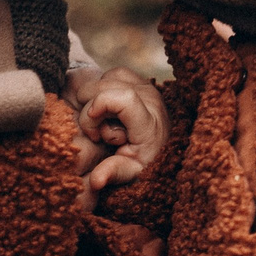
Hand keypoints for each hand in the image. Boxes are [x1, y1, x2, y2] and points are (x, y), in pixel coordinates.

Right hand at [65, 65, 167, 209]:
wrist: (164, 149)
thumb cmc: (145, 163)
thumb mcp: (131, 173)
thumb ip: (113, 173)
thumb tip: (94, 181)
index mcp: (149, 124)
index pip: (124, 98)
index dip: (100, 104)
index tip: (92, 128)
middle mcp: (151, 99)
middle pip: (106, 87)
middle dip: (92, 111)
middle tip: (100, 134)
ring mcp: (147, 86)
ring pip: (106, 78)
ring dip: (96, 100)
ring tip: (105, 122)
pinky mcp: (141, 80)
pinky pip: (113, 74)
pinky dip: (104, 88)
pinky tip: (107, 109)